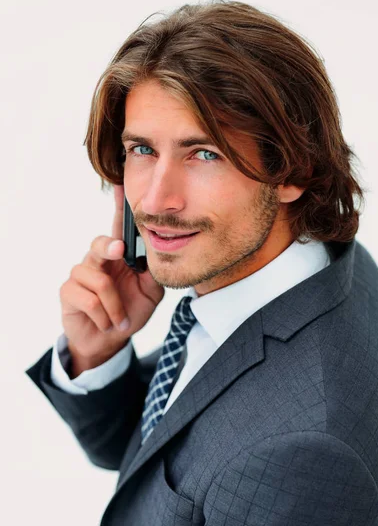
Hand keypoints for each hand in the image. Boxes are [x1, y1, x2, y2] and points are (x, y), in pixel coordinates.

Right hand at [59, 185, 163, 373]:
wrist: (109, 341)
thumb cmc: (129, 312)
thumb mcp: (150, 292)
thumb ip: (154, 272)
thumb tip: (161, 252)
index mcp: (118, 257)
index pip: (118, 227)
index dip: (119, 207)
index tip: (121, 184)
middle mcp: (98, 260)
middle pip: (99, 243)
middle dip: (109, 246)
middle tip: (120, 252)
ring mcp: (80, 275)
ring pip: (99, 281)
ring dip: (115, 305)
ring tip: (120, 319)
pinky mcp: (68, 292)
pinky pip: (89, 300)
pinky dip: (105, 316)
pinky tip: (107, 323)